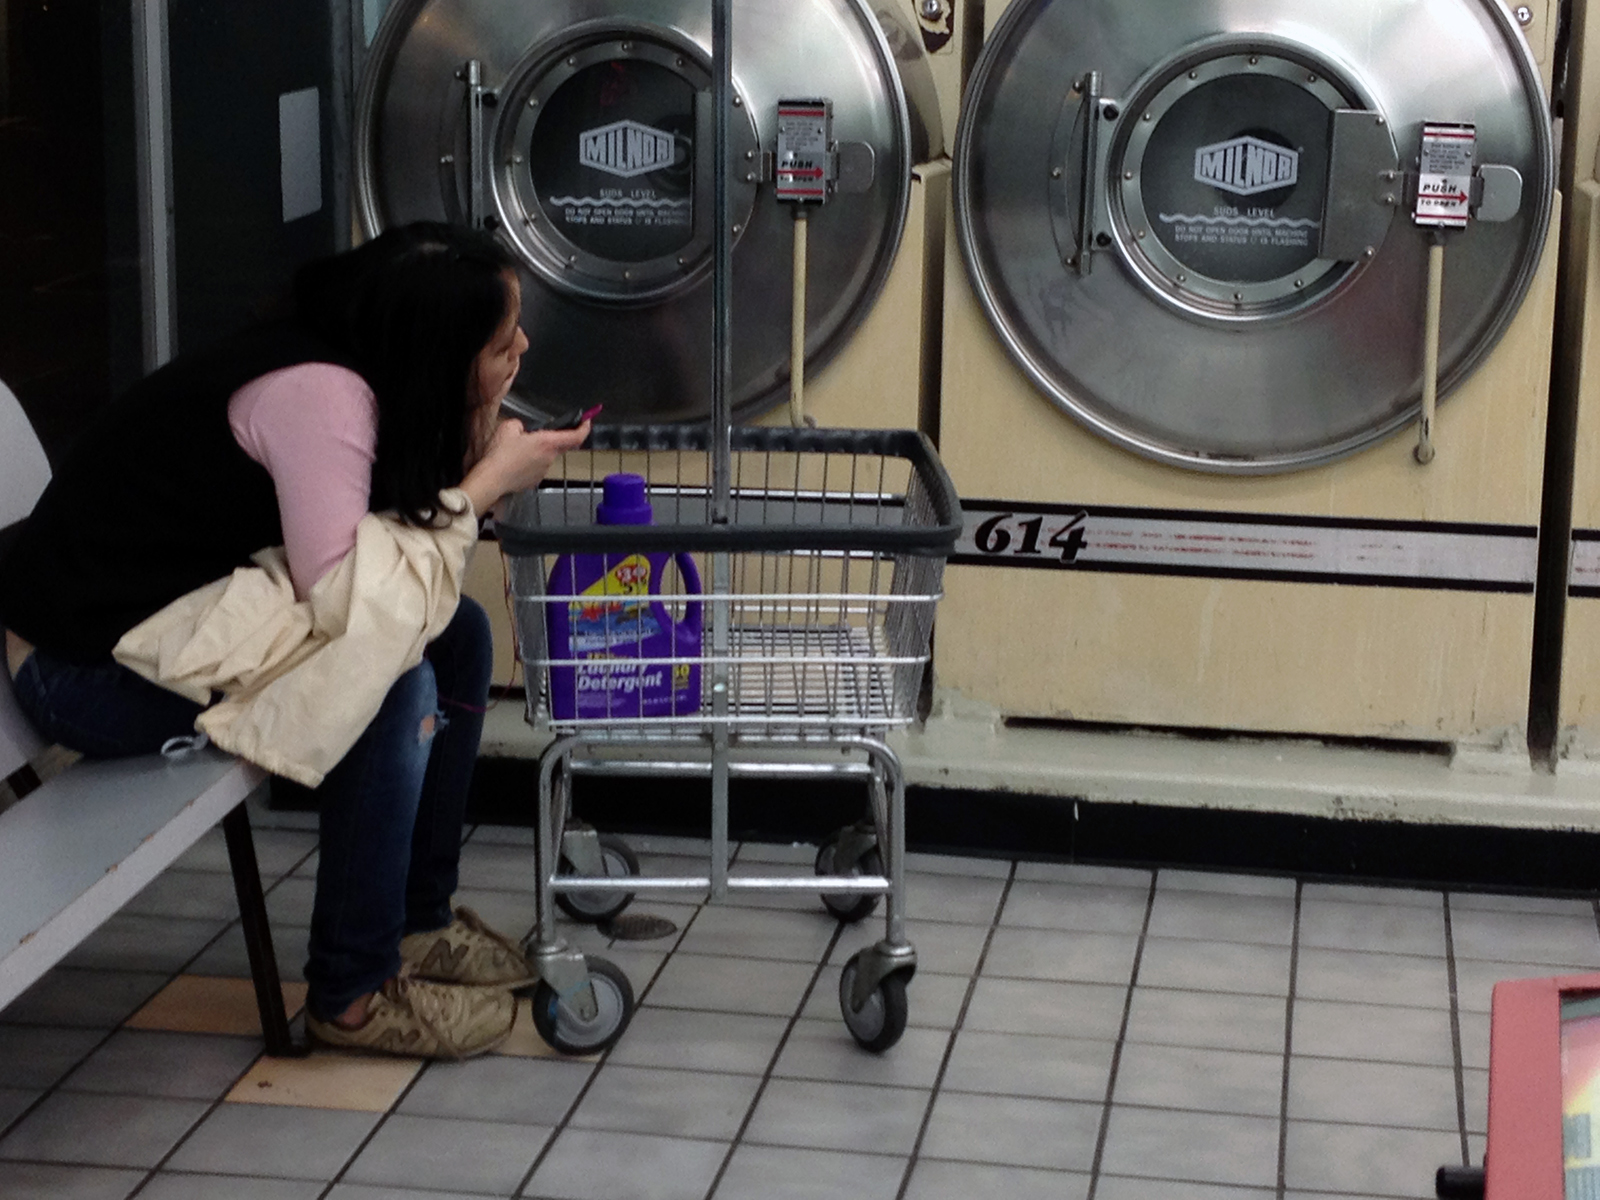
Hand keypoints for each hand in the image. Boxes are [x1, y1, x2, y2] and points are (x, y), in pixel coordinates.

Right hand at [461, 418, 590, 516]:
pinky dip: (530, 463)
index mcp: (547, 443)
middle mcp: (550, 458)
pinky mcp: (535, 480)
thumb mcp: (508, 427)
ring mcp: (543, 471)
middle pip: (559, 446)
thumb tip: (522, 429)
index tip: (587, 422)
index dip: (584, 428)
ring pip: (546, 457)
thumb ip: (520, 425)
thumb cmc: (501, 454)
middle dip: (551, 439)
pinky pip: (537, 467)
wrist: (492, 479)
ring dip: (537, 452)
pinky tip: (515, 462)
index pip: (575, 437)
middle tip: (536, 435)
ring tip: (517, 450)